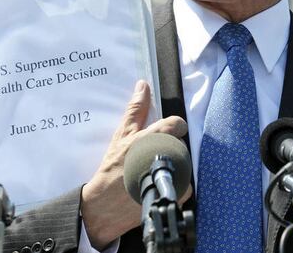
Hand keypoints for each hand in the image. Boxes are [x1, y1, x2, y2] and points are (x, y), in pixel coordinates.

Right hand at [80, 80, 187, 249]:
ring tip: (155, 170)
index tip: (170, 130)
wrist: (106, 206)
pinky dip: (177, 181)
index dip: (175, 126)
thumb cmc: (112, 170)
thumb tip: (143, 85)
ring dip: (174, 162)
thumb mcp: (121, 136)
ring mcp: (171, 176)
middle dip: (170, 146)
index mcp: (149, 139)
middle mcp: (162, 156)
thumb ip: (135, 110)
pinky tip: (161, 183)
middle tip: (155, 155)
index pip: (175, 124)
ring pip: (184, 160)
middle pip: (180, 143)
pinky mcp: (176, 193)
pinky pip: (186, 181)